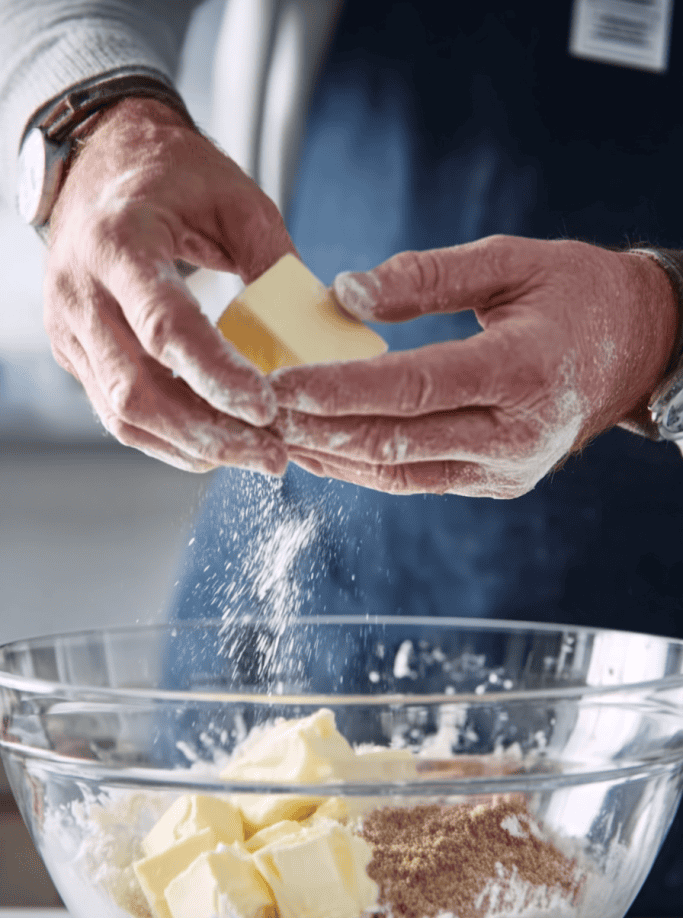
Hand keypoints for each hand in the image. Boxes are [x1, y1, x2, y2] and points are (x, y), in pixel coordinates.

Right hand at [45, 97, 294, 472]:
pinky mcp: (75, 353)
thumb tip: (313, 329)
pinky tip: (214, 443)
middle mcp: (81, 291)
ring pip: (124, 414)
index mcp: (119, 243)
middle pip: (137, 390)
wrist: (100, 164)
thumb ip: (274, 259)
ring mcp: (70, 328)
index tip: (267, 410)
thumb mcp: (235, 198)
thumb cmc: (170, 175)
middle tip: (272, 454)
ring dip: (191, 446)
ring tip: (252, 454)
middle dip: (209, 433)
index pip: (165, 327)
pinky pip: (118, 412)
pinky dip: (168, 436)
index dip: (216, 377)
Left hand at [272, 235, 677, 496]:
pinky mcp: (494, 482)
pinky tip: (323, 447)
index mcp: (524, 371)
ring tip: (277, 432)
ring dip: (333, 456)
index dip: (344, 390)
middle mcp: (516, 434)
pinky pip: (416, 480)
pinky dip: (365, 465)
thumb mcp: (511, 261)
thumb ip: (427, 276)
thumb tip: (346, 293)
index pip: (416, 388)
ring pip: (401, 474)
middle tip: (261, 413)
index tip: (284, 384)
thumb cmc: (576, 296)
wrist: (635, 350)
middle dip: (321, 430)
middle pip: (399, 442)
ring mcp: (506, 469)